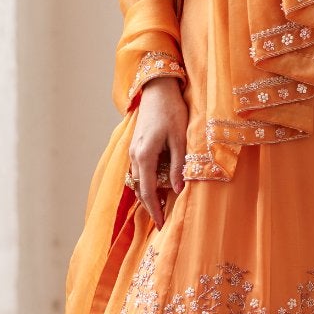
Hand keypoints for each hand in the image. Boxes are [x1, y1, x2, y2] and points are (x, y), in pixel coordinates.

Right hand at [129, 77, 187, 229]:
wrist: (158, 88)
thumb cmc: (171, 111)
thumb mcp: (180, 139)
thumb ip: (178, 165)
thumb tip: (179, 190)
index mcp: (145, 155)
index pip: (148, 191)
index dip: (155, 210)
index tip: (162, 225)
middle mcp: (135, 155)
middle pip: (140, 188)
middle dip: (150, 206)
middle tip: (162, 221)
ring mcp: (133, 149)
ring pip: (138, 179)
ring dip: (147, 194)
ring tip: (160, 207)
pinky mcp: (136, 144)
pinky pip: (138, 170)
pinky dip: (146, 182)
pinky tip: (156, 185)